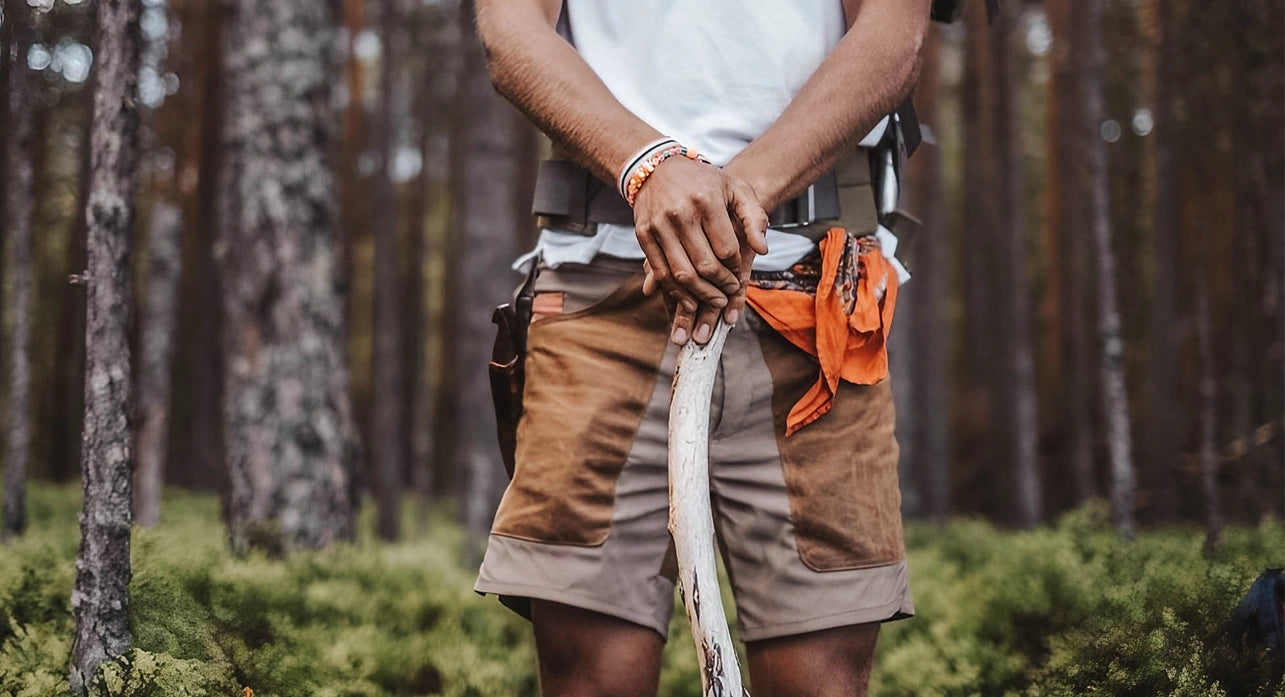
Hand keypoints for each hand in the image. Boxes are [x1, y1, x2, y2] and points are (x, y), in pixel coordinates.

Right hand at [632, 157, 768, 344]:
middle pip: (705, 265)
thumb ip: (754, 218)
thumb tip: (762, 251)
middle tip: (729, 293)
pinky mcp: (643, 235)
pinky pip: (661, 272)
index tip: (739, 276)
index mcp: (706, 201)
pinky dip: (676, 291)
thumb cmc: (702, 181)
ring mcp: (659, 225)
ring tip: (714, 301)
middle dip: (721, 286)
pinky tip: (690, 299)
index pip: (726, 249)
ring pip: (682, 274)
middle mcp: (680, 213)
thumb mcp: (736, 189)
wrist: (656, 167)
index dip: (735, 269)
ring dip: (701, 295)